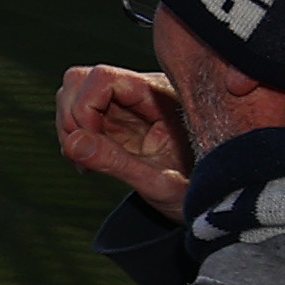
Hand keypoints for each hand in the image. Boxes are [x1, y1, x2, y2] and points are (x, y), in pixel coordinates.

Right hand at [55, 61, 195, 218]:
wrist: (215, 206)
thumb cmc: (198, 194)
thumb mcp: (159, 183)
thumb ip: (116, 162)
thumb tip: (72, 143)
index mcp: (161, 97)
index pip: (103, 78)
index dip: (84, 108)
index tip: (86, 143)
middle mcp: (142, 94)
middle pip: (82, 80)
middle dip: (71, 116)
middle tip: (81, 154)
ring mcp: (127, 108)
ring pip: (75, 95)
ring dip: (69, 126)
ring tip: (86, 161)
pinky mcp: (118, 123)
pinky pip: (80, 117)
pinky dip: (75, 138)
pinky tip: (90, 162)